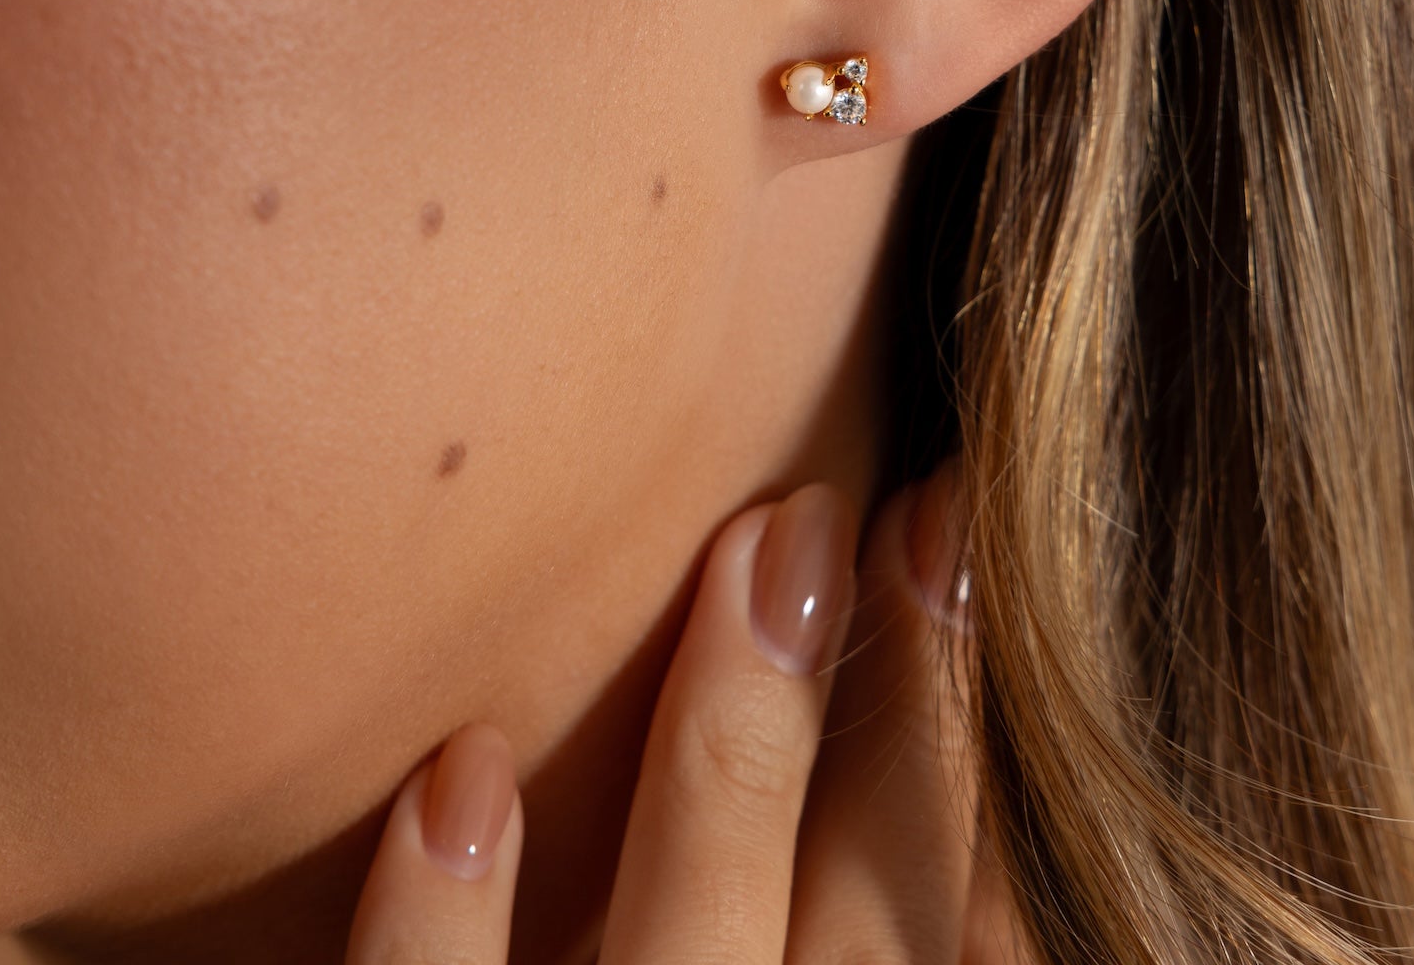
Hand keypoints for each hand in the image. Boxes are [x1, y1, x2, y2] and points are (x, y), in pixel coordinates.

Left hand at [344, 461, 1021, 962]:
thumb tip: (810, 628)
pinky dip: (442, 928)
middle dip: (907, 713)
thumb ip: (820, 885)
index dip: (971, 724)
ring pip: (683, 955)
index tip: (953, 517)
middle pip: (871, 915)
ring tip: (750, 553)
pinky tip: (458, 776)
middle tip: (900, 496)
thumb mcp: (776, 941)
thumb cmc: (671, 962)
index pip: (953, 906)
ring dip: (729, 760)